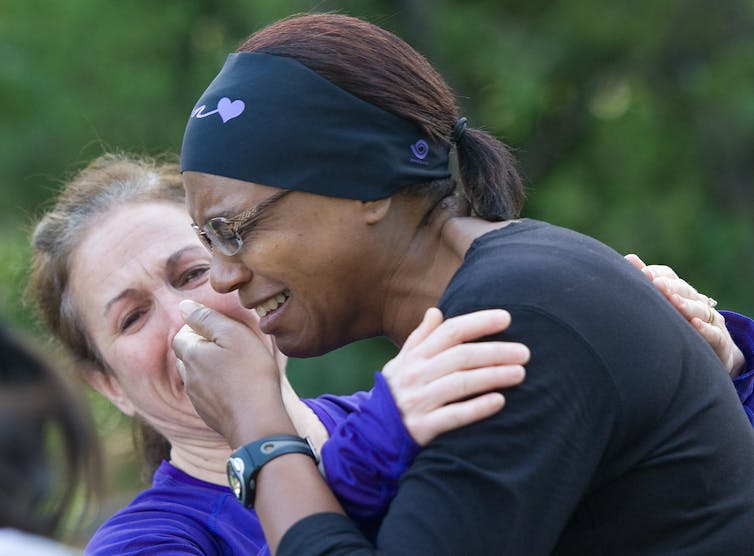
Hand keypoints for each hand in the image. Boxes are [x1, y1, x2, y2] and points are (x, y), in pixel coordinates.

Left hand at [173, 300, 288, 445]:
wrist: (257, 422)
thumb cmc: (250, 373)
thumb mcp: (234, 334)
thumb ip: (207, 318)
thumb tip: (184, 306)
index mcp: (191, 355)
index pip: (182, 335)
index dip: (199, 329)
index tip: (222, 330)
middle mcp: (188, 377)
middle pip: (187, 356)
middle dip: (202, 348)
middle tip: (230, 346)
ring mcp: (197, 399)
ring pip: (196, 377)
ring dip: (209, 369)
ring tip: (234, 366)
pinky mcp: (209, 415)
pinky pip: (207, 395)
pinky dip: (217, 388)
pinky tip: (237, 387)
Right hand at [382, 308, 528, 445]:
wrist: (372, 434)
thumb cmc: (395, 394)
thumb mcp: (400, 363)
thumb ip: (420, 338)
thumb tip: (436, 311)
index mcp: (414, 356)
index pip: (450, 332)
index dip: (479, 322)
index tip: (507, 318)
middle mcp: (416, 375)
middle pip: (460, 356)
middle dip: (495, 351)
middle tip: (524, 352)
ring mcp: (418, 401)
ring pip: (460, 383)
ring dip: (493, 376)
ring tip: (520, 373)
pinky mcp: (422, 427)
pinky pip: (454, 415)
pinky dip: (477, 407)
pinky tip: (500, 401)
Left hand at [625, 254, 744, 376]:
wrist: (714, 352)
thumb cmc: (680, 324)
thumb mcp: (665, 304)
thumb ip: (648, 282)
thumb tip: (629, 258)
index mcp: (680, 292)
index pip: (670, 277)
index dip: (658, 274)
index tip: (644, 273)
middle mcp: (695, 302)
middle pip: (684, 290)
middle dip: (670, 286)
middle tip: (657, 284)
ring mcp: (710, 320)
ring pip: (699, 309)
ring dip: (687, 305)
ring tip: (674, 302)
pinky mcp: (719, 340)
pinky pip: (714, 334)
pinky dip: (705, 329)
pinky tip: (695, 324)